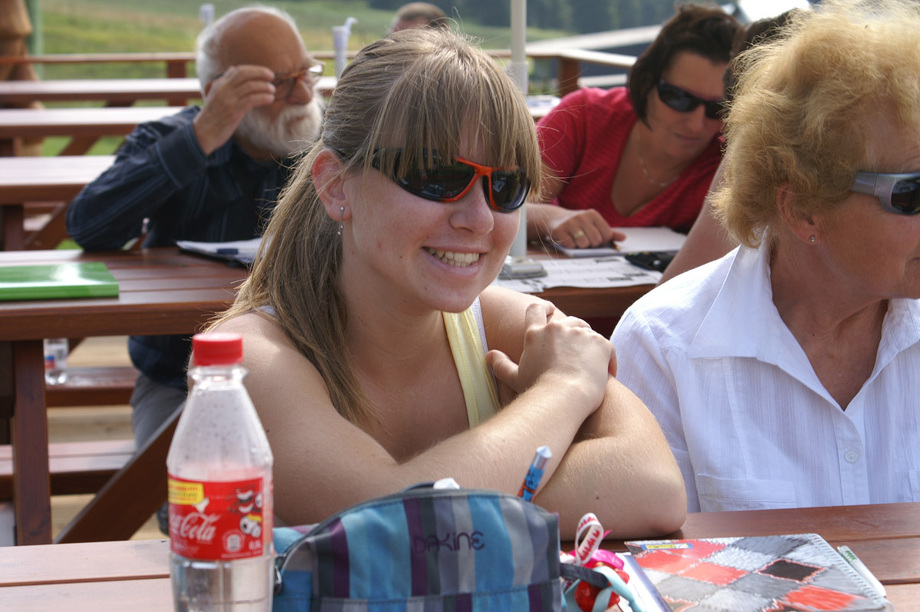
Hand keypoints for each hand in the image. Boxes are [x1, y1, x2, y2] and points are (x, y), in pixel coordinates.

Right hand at [193, 65, 276, 154]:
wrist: (203, 133)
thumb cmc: (213, 115)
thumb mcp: (216, 94)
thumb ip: (225, 82)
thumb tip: (233, 68)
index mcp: (219, 83)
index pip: (238, 70)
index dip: (254, 69)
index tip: (264, 72)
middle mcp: (223, 88)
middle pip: (244, 73)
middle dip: (260, 72)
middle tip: (271, 76)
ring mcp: (228, 99)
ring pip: (250, 86)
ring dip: (264, 87)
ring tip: (272, 90)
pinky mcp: (233, 111)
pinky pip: (252, 100)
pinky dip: (263, 97)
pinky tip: (270, 99)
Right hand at [486, 302, 613, 416]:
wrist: (564, 398)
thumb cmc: (537, 391)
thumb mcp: (514, 378)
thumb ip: (500, 364)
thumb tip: (489, 355)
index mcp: (536, 333)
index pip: (536, 309)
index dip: (544, 307)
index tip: (550, 309)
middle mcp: (558, 328)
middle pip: (568, 320)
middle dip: (572, 331)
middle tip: (575, 349)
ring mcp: (581, 334)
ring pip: (587, 331)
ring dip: (588, 344)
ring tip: (590, 364)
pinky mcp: (601, 343)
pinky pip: (606, 347)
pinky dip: (607, 360)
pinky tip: (607, 374)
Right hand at [548, 209, 624, 248]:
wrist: (554, 218)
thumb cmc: (578, 224)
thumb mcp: (593, 224)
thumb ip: (609, 232)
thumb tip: (624, 238)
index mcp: (593, 214)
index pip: (607, 235)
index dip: (603, 242)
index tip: (597, 240)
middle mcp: (582, 216)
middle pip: (596, 241)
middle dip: (592, 245)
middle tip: (586, 241)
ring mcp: (570, 222)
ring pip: (583, 244)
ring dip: (581, 246)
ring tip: (576, 240)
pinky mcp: (559, 230)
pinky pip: (570, 246)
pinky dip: (570, 246)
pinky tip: (567, 239)